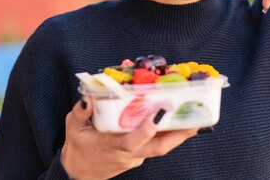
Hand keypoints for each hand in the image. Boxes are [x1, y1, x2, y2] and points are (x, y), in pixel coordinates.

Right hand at [61, 98, 197, 179]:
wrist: (80, 173)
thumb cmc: (78, 147)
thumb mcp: (73, 128)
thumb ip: (80, 112)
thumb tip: (89, 97)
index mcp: (111, 145)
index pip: (132, 141)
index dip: (147, 128)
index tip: (159, 112)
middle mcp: (128, 153)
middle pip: (158, 148)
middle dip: (178, 135)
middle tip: (195, 119)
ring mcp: (136, 156)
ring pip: (161, 147)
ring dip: (179, 134)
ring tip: (196, 118)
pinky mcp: (139, 155)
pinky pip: (156, 144)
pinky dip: (168, 133)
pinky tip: (178, 119)